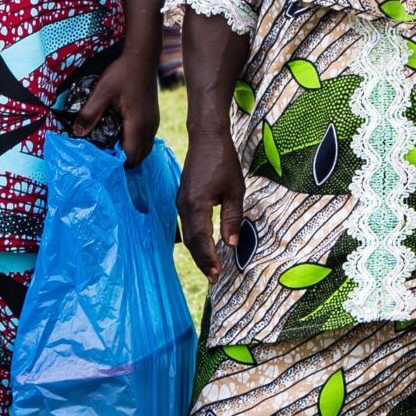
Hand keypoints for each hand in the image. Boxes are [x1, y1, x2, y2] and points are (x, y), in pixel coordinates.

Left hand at [75, 47, 159, 166]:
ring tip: (110, 148)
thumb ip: (90, 113)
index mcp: (138, 124)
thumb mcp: (102, 91)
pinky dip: (134, 144)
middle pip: (139, 158)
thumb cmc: (123, 72)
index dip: (116, 164)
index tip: (100, 161)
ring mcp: (153, 123)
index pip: (130, 157)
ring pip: (144, 149)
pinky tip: (120, 136)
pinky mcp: (153, 118)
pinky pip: (146, 140)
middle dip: (122, 161)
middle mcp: (149, 128)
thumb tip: (77, 133)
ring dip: (129, 153)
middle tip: (103, 157)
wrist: (143, 57)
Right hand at [177, 132, 245, 277]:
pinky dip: (195, 239)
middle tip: (213, 278)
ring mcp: (180, 202)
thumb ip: (232, 218)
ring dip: (198, 252)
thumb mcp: (235, 191)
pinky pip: (187, 224)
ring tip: (210, 267)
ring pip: (187, 234)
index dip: (209, 259)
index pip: (201, 240)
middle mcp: (184, 206)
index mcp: (196, 205)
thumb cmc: (223, 160)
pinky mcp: (182, 198)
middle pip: (191, 241)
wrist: (206, 137)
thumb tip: (231, 244)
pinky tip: (204, 246)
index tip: (217, 275)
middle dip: (202, 261)